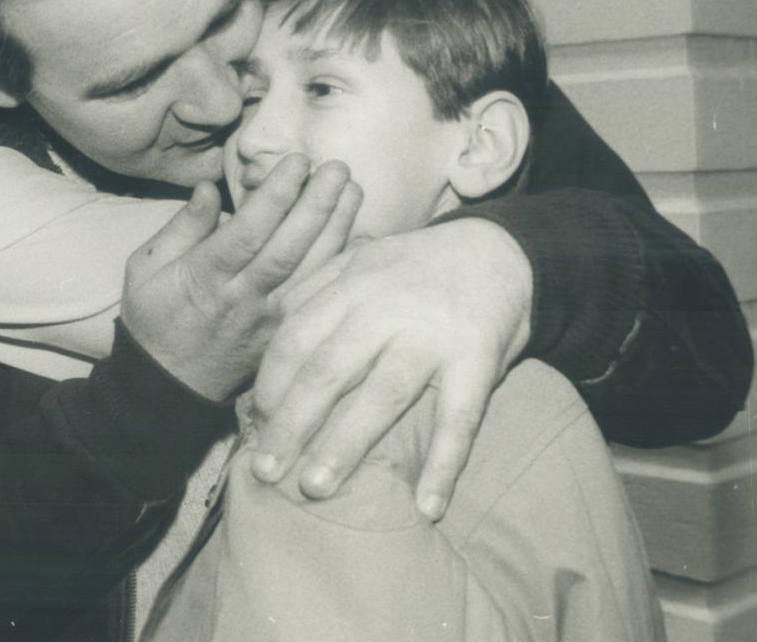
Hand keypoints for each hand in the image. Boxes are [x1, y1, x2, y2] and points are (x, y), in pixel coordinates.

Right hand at [122, 155, 359, 400]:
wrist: (168, 385)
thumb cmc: (153, 317)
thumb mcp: (145, 268)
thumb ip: (181, 228)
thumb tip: (208, 189)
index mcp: (205, 277)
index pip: (248, 231)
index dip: (277, 196)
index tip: (297, 162)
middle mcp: (243, 298)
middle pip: (288, 248)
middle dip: (317, 204)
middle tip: (337, 167)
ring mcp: (269, 320)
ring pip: (310, 271)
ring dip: (337, 229)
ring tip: (353, 189)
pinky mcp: (285, 333)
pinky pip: (319, 297)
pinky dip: (342, 268)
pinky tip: (362, 238)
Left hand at [250, 218, 533, 517]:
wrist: (502, 250)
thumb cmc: (416, 267)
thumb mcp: (360, 261)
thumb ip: (315, 290)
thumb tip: (269, 329)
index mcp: (350, 285)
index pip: (295, 338)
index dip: (270, 383)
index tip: (254, 423)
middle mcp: (385, 309)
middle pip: (326, 371)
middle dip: (290, 424)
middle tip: (264, 471)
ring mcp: (432, 335)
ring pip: (382, 396)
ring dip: (345, 446)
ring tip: (315, 488)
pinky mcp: (477, 359)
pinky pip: (460, 419)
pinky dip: (445, 465)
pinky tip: (428, 507)